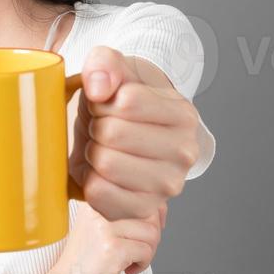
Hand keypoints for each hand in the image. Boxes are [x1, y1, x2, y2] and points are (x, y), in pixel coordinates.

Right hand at [31, 202, 163, 273]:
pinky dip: (142, 265)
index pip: (138, 196)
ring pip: (151, 232)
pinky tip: (125, 272)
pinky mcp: (112, 249)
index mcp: (92, 203)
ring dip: (148, 252)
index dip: (152, 217)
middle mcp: (96, 210)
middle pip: (149, 213)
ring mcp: (104, 229)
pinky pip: (146, 251)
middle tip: (136, 254)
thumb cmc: (81, 268)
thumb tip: (160, 212)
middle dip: (151, 237)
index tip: (146, 236)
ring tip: (129, 263)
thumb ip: (124, 219)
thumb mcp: (99, 234)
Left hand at [68, 45, 201, 221]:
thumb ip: (104, 63)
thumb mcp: (111, 70)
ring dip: (92, 153)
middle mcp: (184, 153)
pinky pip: (98, 193)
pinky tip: (102, 172)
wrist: (116, 137)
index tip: (107, 104)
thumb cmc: (117, 104)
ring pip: (105, 164)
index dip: (104, 100)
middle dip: (96, 127)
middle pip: (112, 134)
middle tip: (102, 128)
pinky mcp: (142, 209)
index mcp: (184, 114)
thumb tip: (100, 88)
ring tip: (104, 148)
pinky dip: (89, 180)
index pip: (126, 101)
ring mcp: (167, 186)